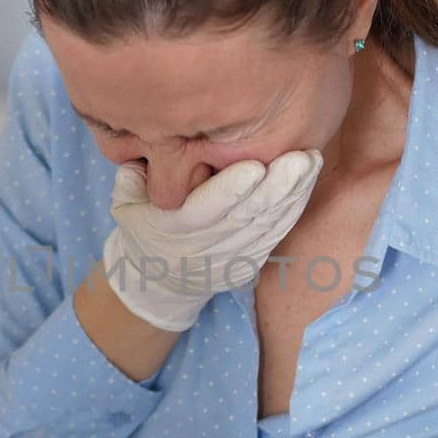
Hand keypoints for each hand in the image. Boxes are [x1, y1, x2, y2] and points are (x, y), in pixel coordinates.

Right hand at [102, 149, 323, 332]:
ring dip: (293, 195)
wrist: (161, 282)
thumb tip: (141, 155)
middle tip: (301, 158)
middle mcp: (205, 249)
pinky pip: (275, 236)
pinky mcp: (250, 265)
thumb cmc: (144, 229)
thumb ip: (133, 180)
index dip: (230, 191)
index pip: (204, 211)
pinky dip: (293, 210)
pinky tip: (306, 183)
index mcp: (173, 231)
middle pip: (246, 218)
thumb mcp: (125, 207)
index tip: (254, 166)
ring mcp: (231, 260)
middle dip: (277, 188)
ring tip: (312, 162)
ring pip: (267, 226)